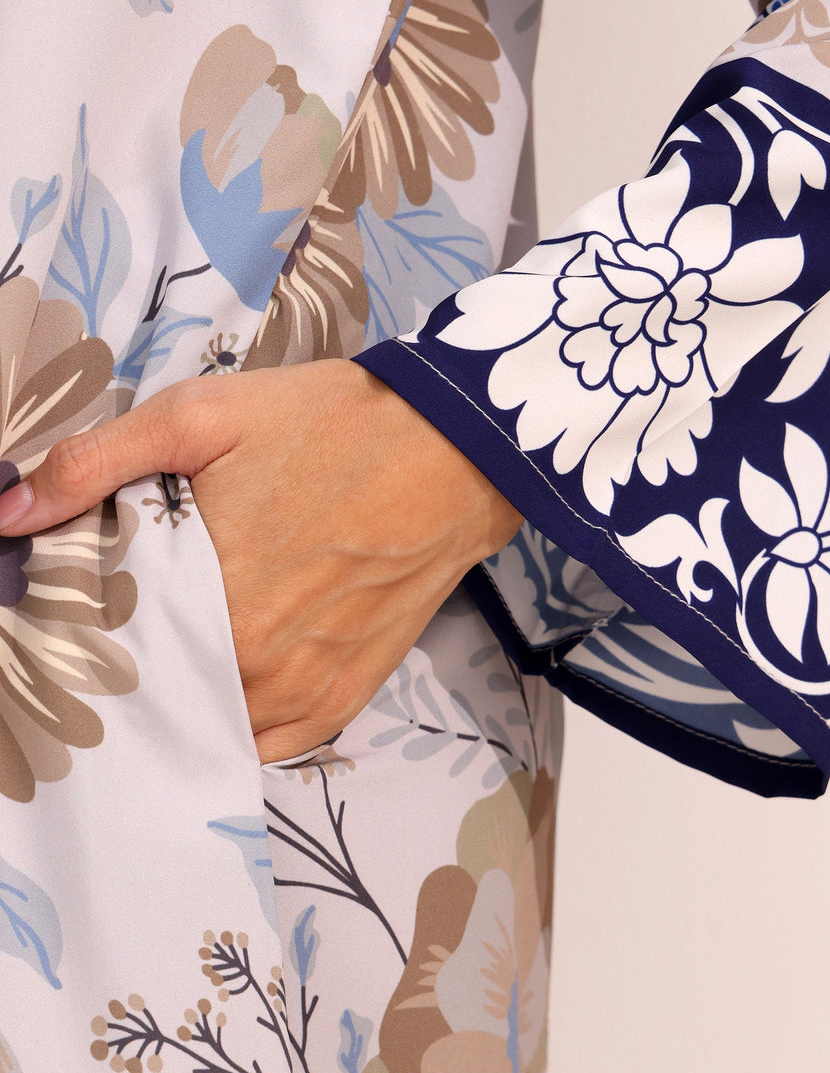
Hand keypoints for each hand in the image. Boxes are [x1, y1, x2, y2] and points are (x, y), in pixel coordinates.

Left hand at [0, 362, 521, 761]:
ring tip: (161, 650)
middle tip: (117, 620)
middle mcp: (249, 661)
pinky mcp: (338, 702)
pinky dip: (227, 724)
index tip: (63, 604)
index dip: (72, 624)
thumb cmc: (328, 424)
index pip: (98, 641)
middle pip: (145, 689)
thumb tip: (10, 511)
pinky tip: (212, 685)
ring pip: (198, 723)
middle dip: (120, 662)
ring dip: (171, 699)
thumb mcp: (204, 414)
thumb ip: (98, 460)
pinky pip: (258, 747)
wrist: (454, 450)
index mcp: (205, 594)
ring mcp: (297, 691)